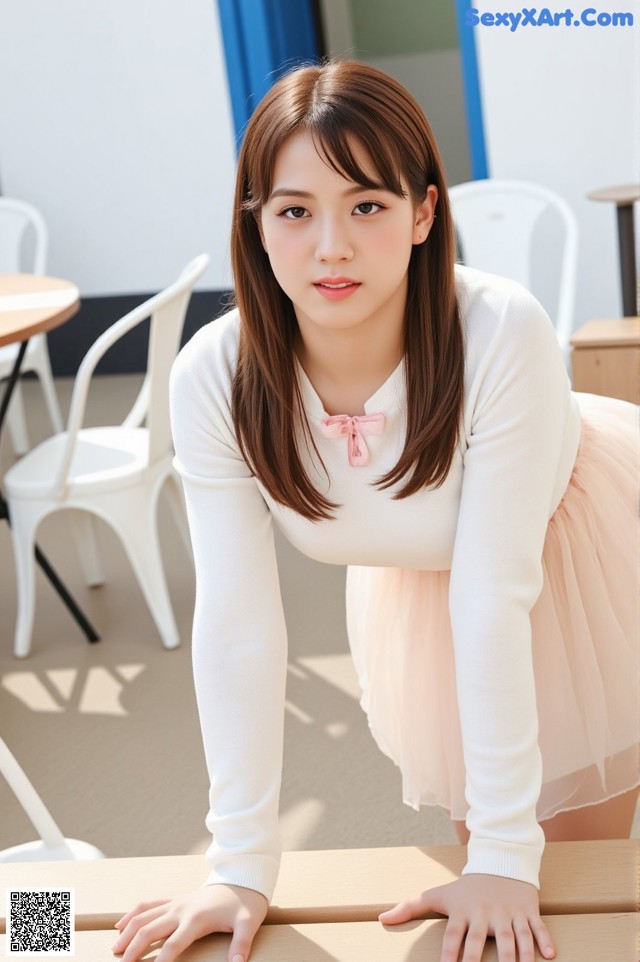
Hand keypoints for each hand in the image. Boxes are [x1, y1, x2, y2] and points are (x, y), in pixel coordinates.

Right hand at [111, 883, 267, 961]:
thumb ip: (241, 944)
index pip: (173, 945)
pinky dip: (132, 914)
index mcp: (196, 918)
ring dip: (127, 932)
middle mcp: (181, 909)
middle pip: (149, 930)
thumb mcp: (248, 923)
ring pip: (143, 915)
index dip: (160, 961)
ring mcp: (176, 902)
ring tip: (115, 949)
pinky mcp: (175, 899)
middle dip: (133, 949)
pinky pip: (148, 904)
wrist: (242, 878)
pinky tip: (120, 924)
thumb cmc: (245, 903)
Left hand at [379, 874, 555, 961]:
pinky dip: (543, 940)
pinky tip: (548, 956)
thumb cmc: (466, 887)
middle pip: (482, 940)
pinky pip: (537, 928)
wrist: (500, 861)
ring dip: (516, 955)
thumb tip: (381, 919)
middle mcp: (486, 914)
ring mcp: (509, 913)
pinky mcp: (528, 912)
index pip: (454, 937)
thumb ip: (410, 907)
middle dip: (479, 959)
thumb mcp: (437, 894)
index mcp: (464, 912)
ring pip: (513, 937)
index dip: (449, 954)